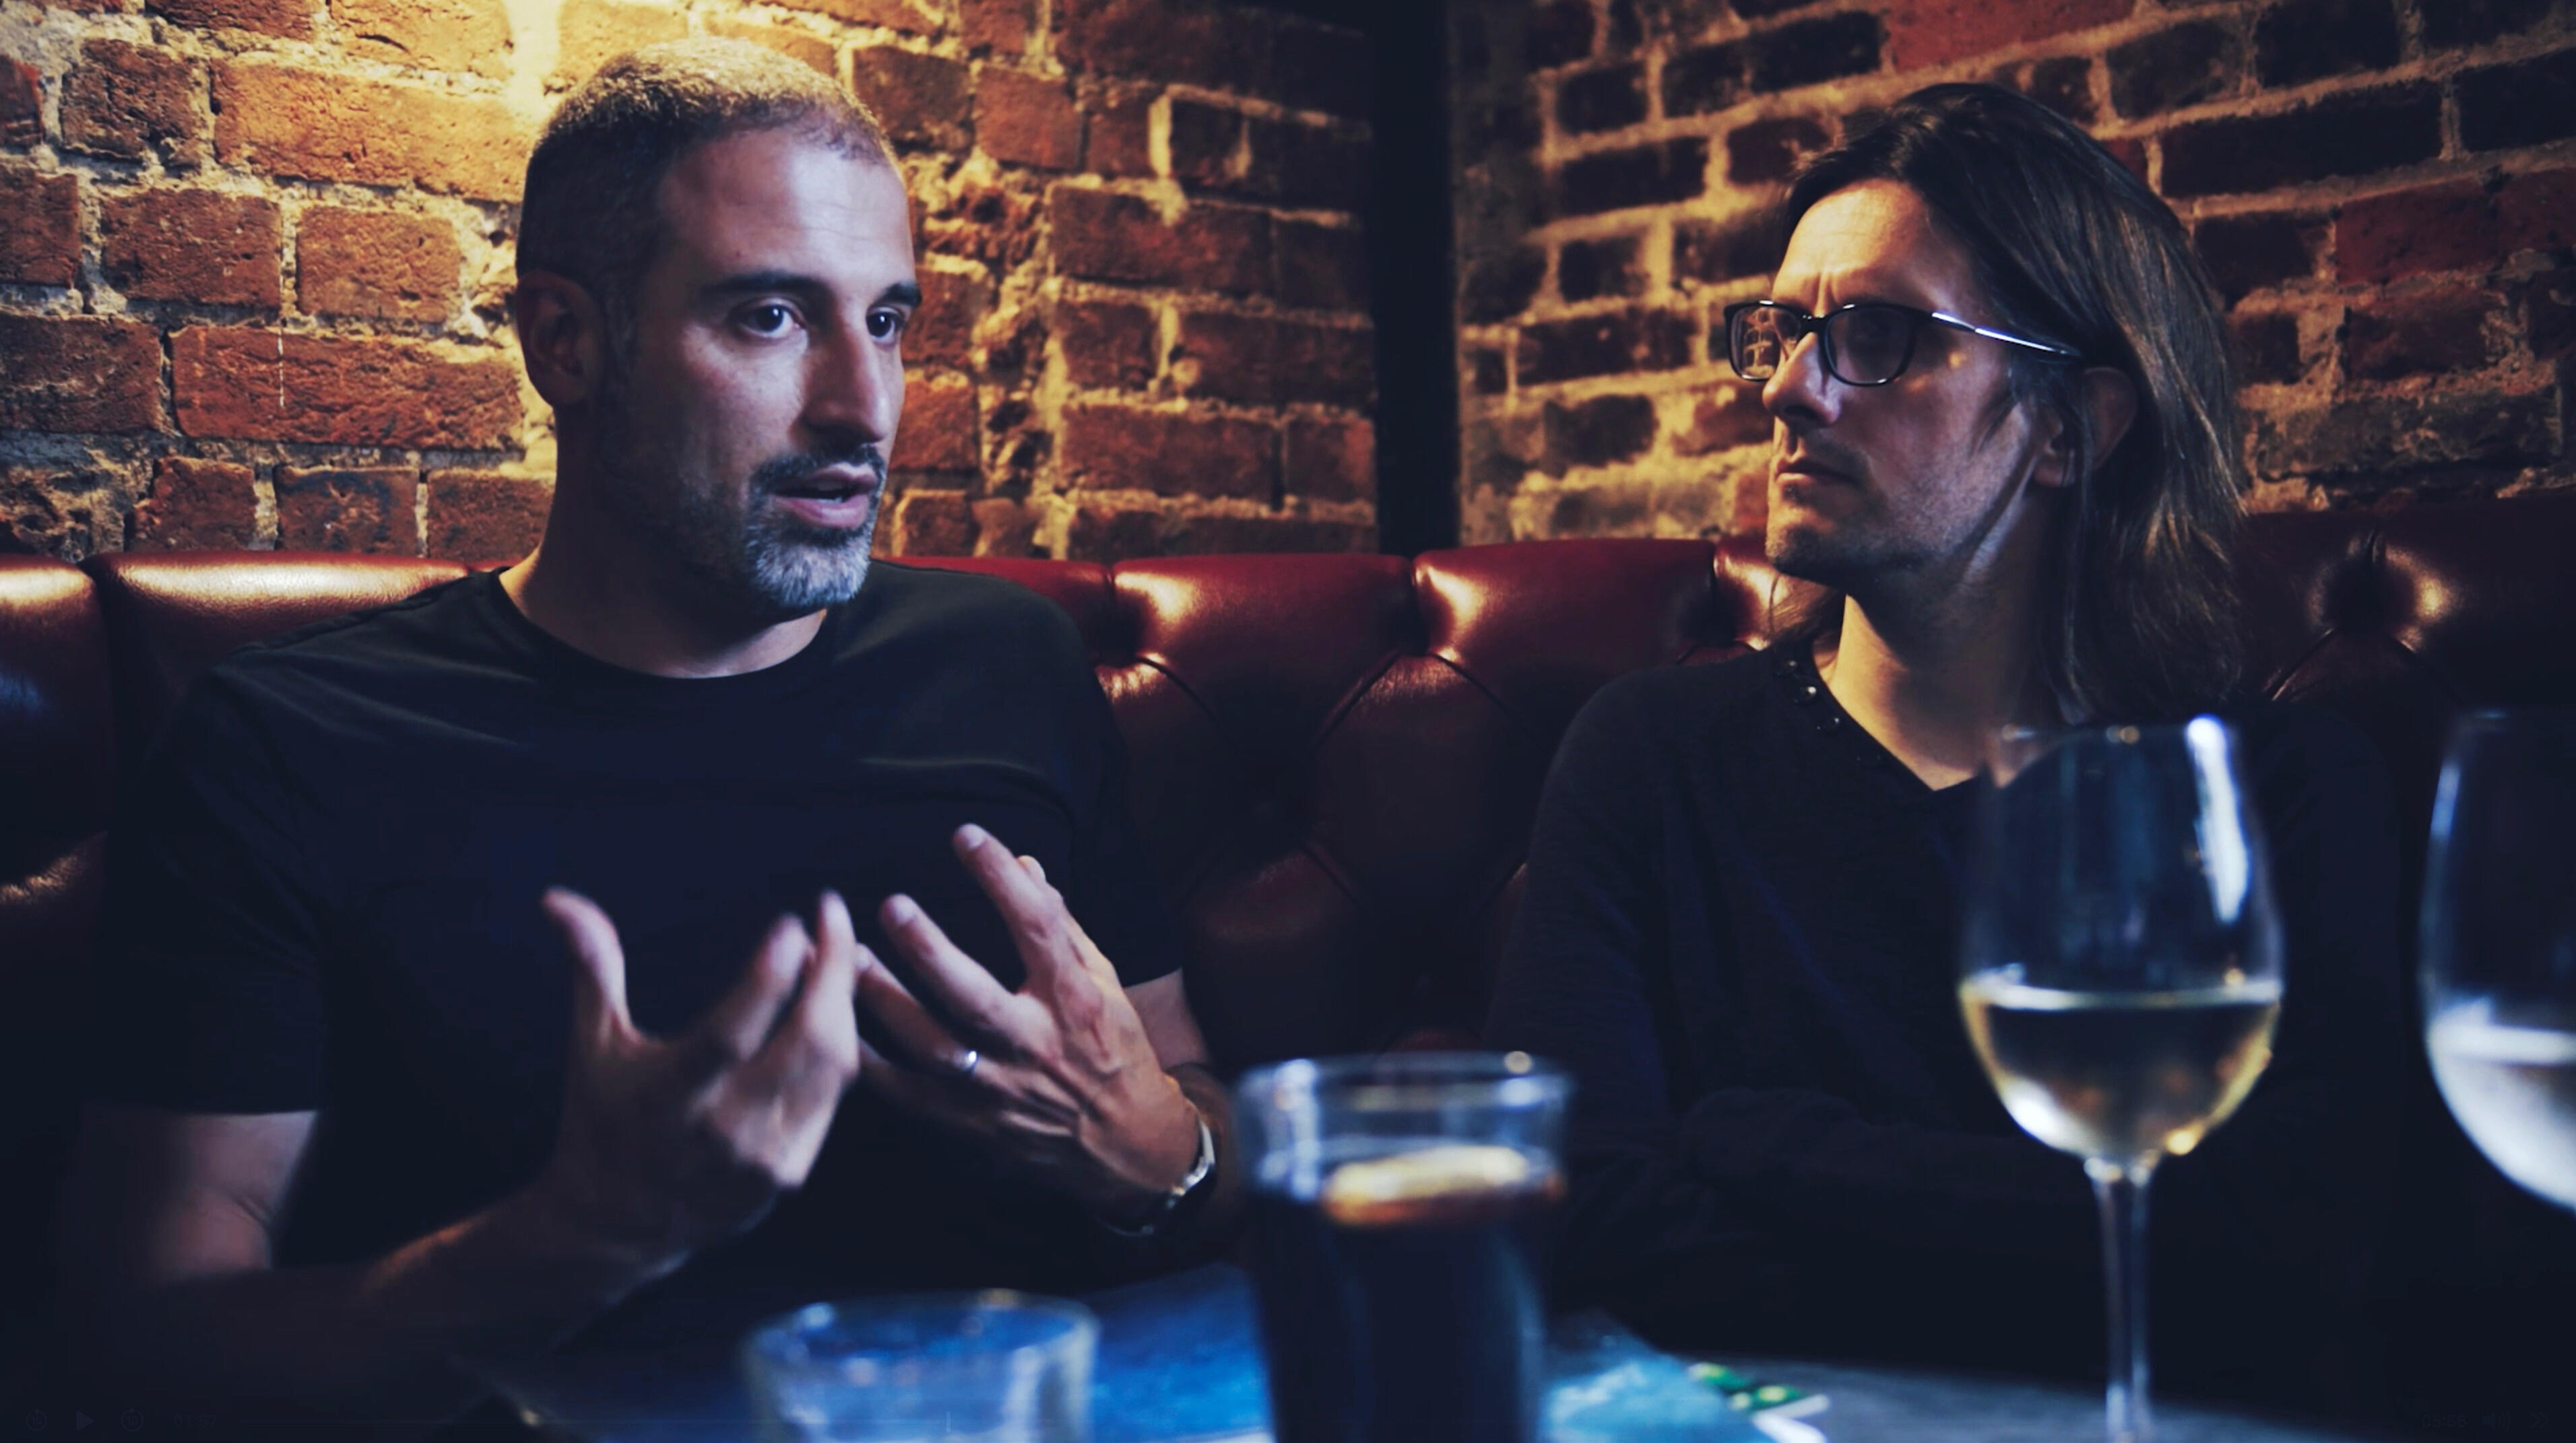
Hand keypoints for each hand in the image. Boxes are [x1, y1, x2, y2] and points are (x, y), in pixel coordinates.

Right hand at [525, 888, 864, 1280]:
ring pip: (833, 1065)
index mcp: (668, 1098)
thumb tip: (558, 897)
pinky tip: (836, 1004)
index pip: (730, 1035)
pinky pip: (834, 1096)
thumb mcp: (592, 1045)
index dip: (766, 978)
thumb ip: (592, 966)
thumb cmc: (601, 1118)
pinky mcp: (789, 1172)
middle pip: (805, 1043)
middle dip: (830, 970)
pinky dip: (842, 1044)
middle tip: (831, 914)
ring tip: (836, 950)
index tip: (790, 924)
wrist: (616, 1225)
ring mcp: (763, 1158)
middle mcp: (722, 1132)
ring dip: (843, 1000)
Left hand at [859, 825, 1200, 1218]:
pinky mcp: (974, 1125)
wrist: (1128, 1145)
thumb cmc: (1115, 1050)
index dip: (1001, 879)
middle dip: (930, 950)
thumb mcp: (1104, 983)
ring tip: (850, 960)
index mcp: (1074, 1001)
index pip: (1038, 928)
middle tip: (892, 906)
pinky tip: (845, 1029)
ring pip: (934, 1048)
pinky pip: (913, 1096)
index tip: (966, 836)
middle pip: (975, 997)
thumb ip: (1060, 925)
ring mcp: (1002, 1090)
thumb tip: (1025, 865)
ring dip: (888, 1002)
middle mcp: (1037, 1045)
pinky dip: (876, 1066)